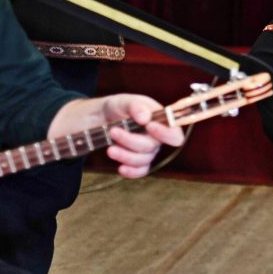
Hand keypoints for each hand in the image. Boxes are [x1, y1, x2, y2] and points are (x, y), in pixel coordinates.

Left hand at [49, 94, 184, 178]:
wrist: (97, 119)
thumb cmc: (115, 108)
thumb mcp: (123, 101)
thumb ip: (135, 106)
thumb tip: (146, 117)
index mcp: (159, 121)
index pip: (175, 133)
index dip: (166, 134)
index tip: (149, 126)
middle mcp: (157, 137)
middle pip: (153, 147)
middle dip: (132, 141)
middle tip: (113, 131)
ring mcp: (147, 150)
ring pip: (144, 160)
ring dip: (125, 156)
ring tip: (109, 148)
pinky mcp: (136, 161)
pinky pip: (140, 171)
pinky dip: (131, 172)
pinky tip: (120, 168)